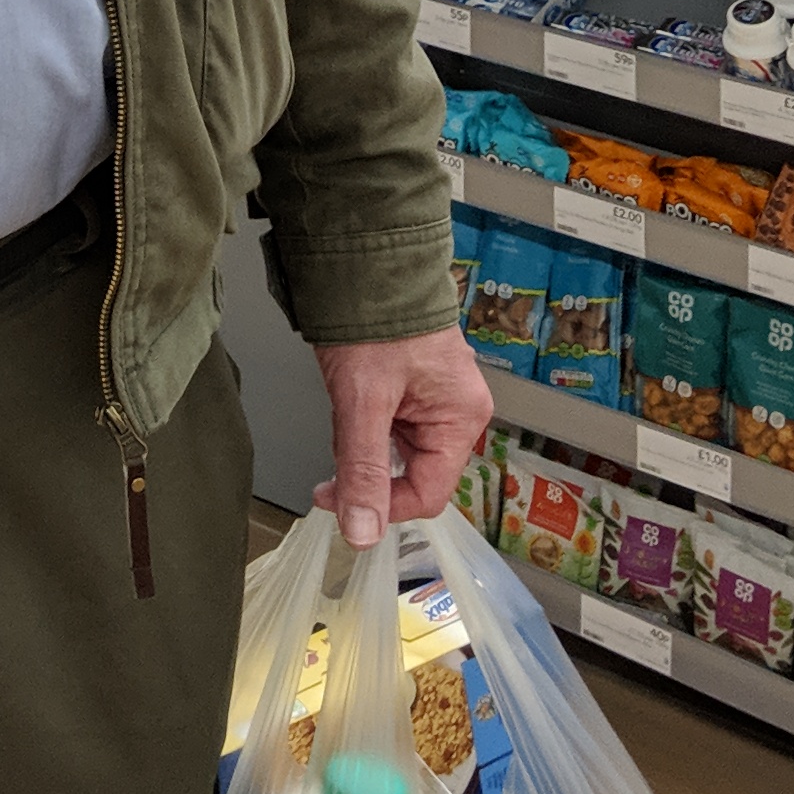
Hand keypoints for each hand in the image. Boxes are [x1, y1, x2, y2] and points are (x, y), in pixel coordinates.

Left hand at [311, 326, 492, 550]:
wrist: (364, 261)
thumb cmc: (376, 317)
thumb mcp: (363, 400)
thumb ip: (363, 469)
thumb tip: (362, 532)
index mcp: (462, 417)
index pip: (428, 494)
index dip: (383, 507)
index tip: (339, 504)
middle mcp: (456, 411)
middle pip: (411, 473)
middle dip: (367, 469)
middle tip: (331, 461)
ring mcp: (434, 399)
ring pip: (394, 451)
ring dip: (361, 444)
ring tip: (343, 410)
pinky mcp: (412, 389)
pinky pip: (388, 426)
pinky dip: (363, 424)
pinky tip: (349, 401)